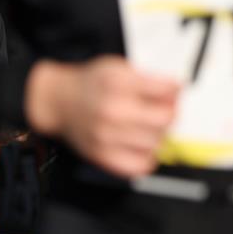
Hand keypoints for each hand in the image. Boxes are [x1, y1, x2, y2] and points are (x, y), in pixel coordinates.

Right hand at [25, 56, 179, 177]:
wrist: (57, 102)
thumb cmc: (88, 85)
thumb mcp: (117, 67)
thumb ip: (147, 78)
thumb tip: (175, 95)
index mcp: (118, 83)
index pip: (168, 90)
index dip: (174, 91)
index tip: (169, 93)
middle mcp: (112, 110)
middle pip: (166, 119)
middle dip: (169, 114)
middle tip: (160, 111)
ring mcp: (107, 135)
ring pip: (156, 143)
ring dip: (157, 136)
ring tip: (145, 127)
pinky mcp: (102, 155)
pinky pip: (139, 166)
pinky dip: (146, 158)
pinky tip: (139, 146)